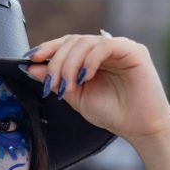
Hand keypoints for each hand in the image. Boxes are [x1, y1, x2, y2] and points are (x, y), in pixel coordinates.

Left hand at [20, 33, 169, 140]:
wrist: (140, 128)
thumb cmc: (113, 113)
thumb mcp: (77, 97)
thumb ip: (57, 81)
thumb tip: (32, 67)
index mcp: (92, 57)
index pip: (66, 44)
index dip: (47, 49)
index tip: (29, 61)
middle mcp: (105, 49)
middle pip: (72, 41)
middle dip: (56, 62)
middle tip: (51, 83)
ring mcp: (120, 47)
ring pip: (85, 42)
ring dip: (70, 63)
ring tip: (68, 86)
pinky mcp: (133, 51)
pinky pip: (105, 45)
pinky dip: (90, 60)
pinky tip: (85, 77)